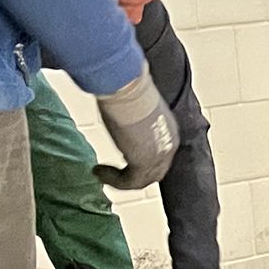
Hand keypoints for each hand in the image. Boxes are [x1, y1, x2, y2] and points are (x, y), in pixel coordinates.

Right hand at [93, 68, 178, 191]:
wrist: (126, 86)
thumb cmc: (127, 88)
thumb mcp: (135, 108)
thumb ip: (133, 119)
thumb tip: (121, 115)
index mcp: (170, 129)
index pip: (160, 156)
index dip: (141, 162)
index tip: (123, 162)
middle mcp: (169, 144)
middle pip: (154, 172)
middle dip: (133, 175)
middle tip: (112, 176)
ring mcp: (159, 155)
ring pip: (142, 180)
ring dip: (119, 180)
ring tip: (101, 174)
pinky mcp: (144, 163)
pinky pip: (129, 182)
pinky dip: (113, 180)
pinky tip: (99, 172)